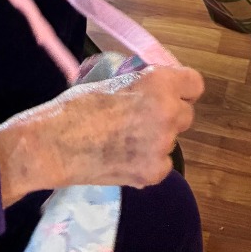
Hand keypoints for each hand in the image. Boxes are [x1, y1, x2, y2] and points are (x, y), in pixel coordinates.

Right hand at [0, 64, 203, 206]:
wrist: (55, 144)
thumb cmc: (79, 103)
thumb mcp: (114, 78)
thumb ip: (142, 82)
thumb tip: (155, 84)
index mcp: (159, 83)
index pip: (195, 84)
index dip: (182, 88)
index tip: (170, 93)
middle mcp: (168, 113)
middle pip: (186, 114)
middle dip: (169, 114)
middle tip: (142, 118)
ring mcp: (163, 145)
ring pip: (172, 140)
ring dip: (157, 139)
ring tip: (126, 140)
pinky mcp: (154, 173)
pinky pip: (162, 164)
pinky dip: (148, 162)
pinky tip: (125, 158)